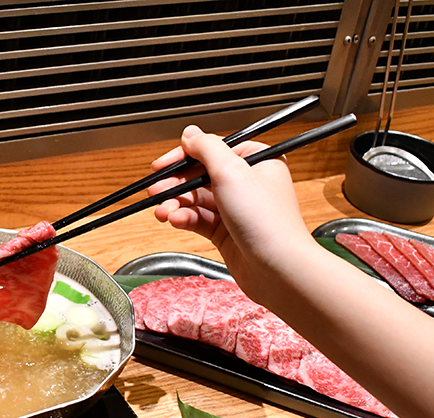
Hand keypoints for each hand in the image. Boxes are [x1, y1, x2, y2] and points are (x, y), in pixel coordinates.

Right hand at [147, 125, 315, 304]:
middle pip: (200, 176)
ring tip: (163, 212)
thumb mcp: (231, 172)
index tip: (161, 165)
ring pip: (196, 200)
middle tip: (155, 191)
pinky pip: (199, 219)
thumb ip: (207, 148)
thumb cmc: (266, 220)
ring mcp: (236, 208)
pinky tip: (175, 221)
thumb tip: (190, 133)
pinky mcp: (227, 232)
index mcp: (255, 161)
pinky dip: (185, 219)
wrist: (277, 268)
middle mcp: (247, 183)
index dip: (184, 157)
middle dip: (175, 185)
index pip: (212, 151)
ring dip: (176, 204)